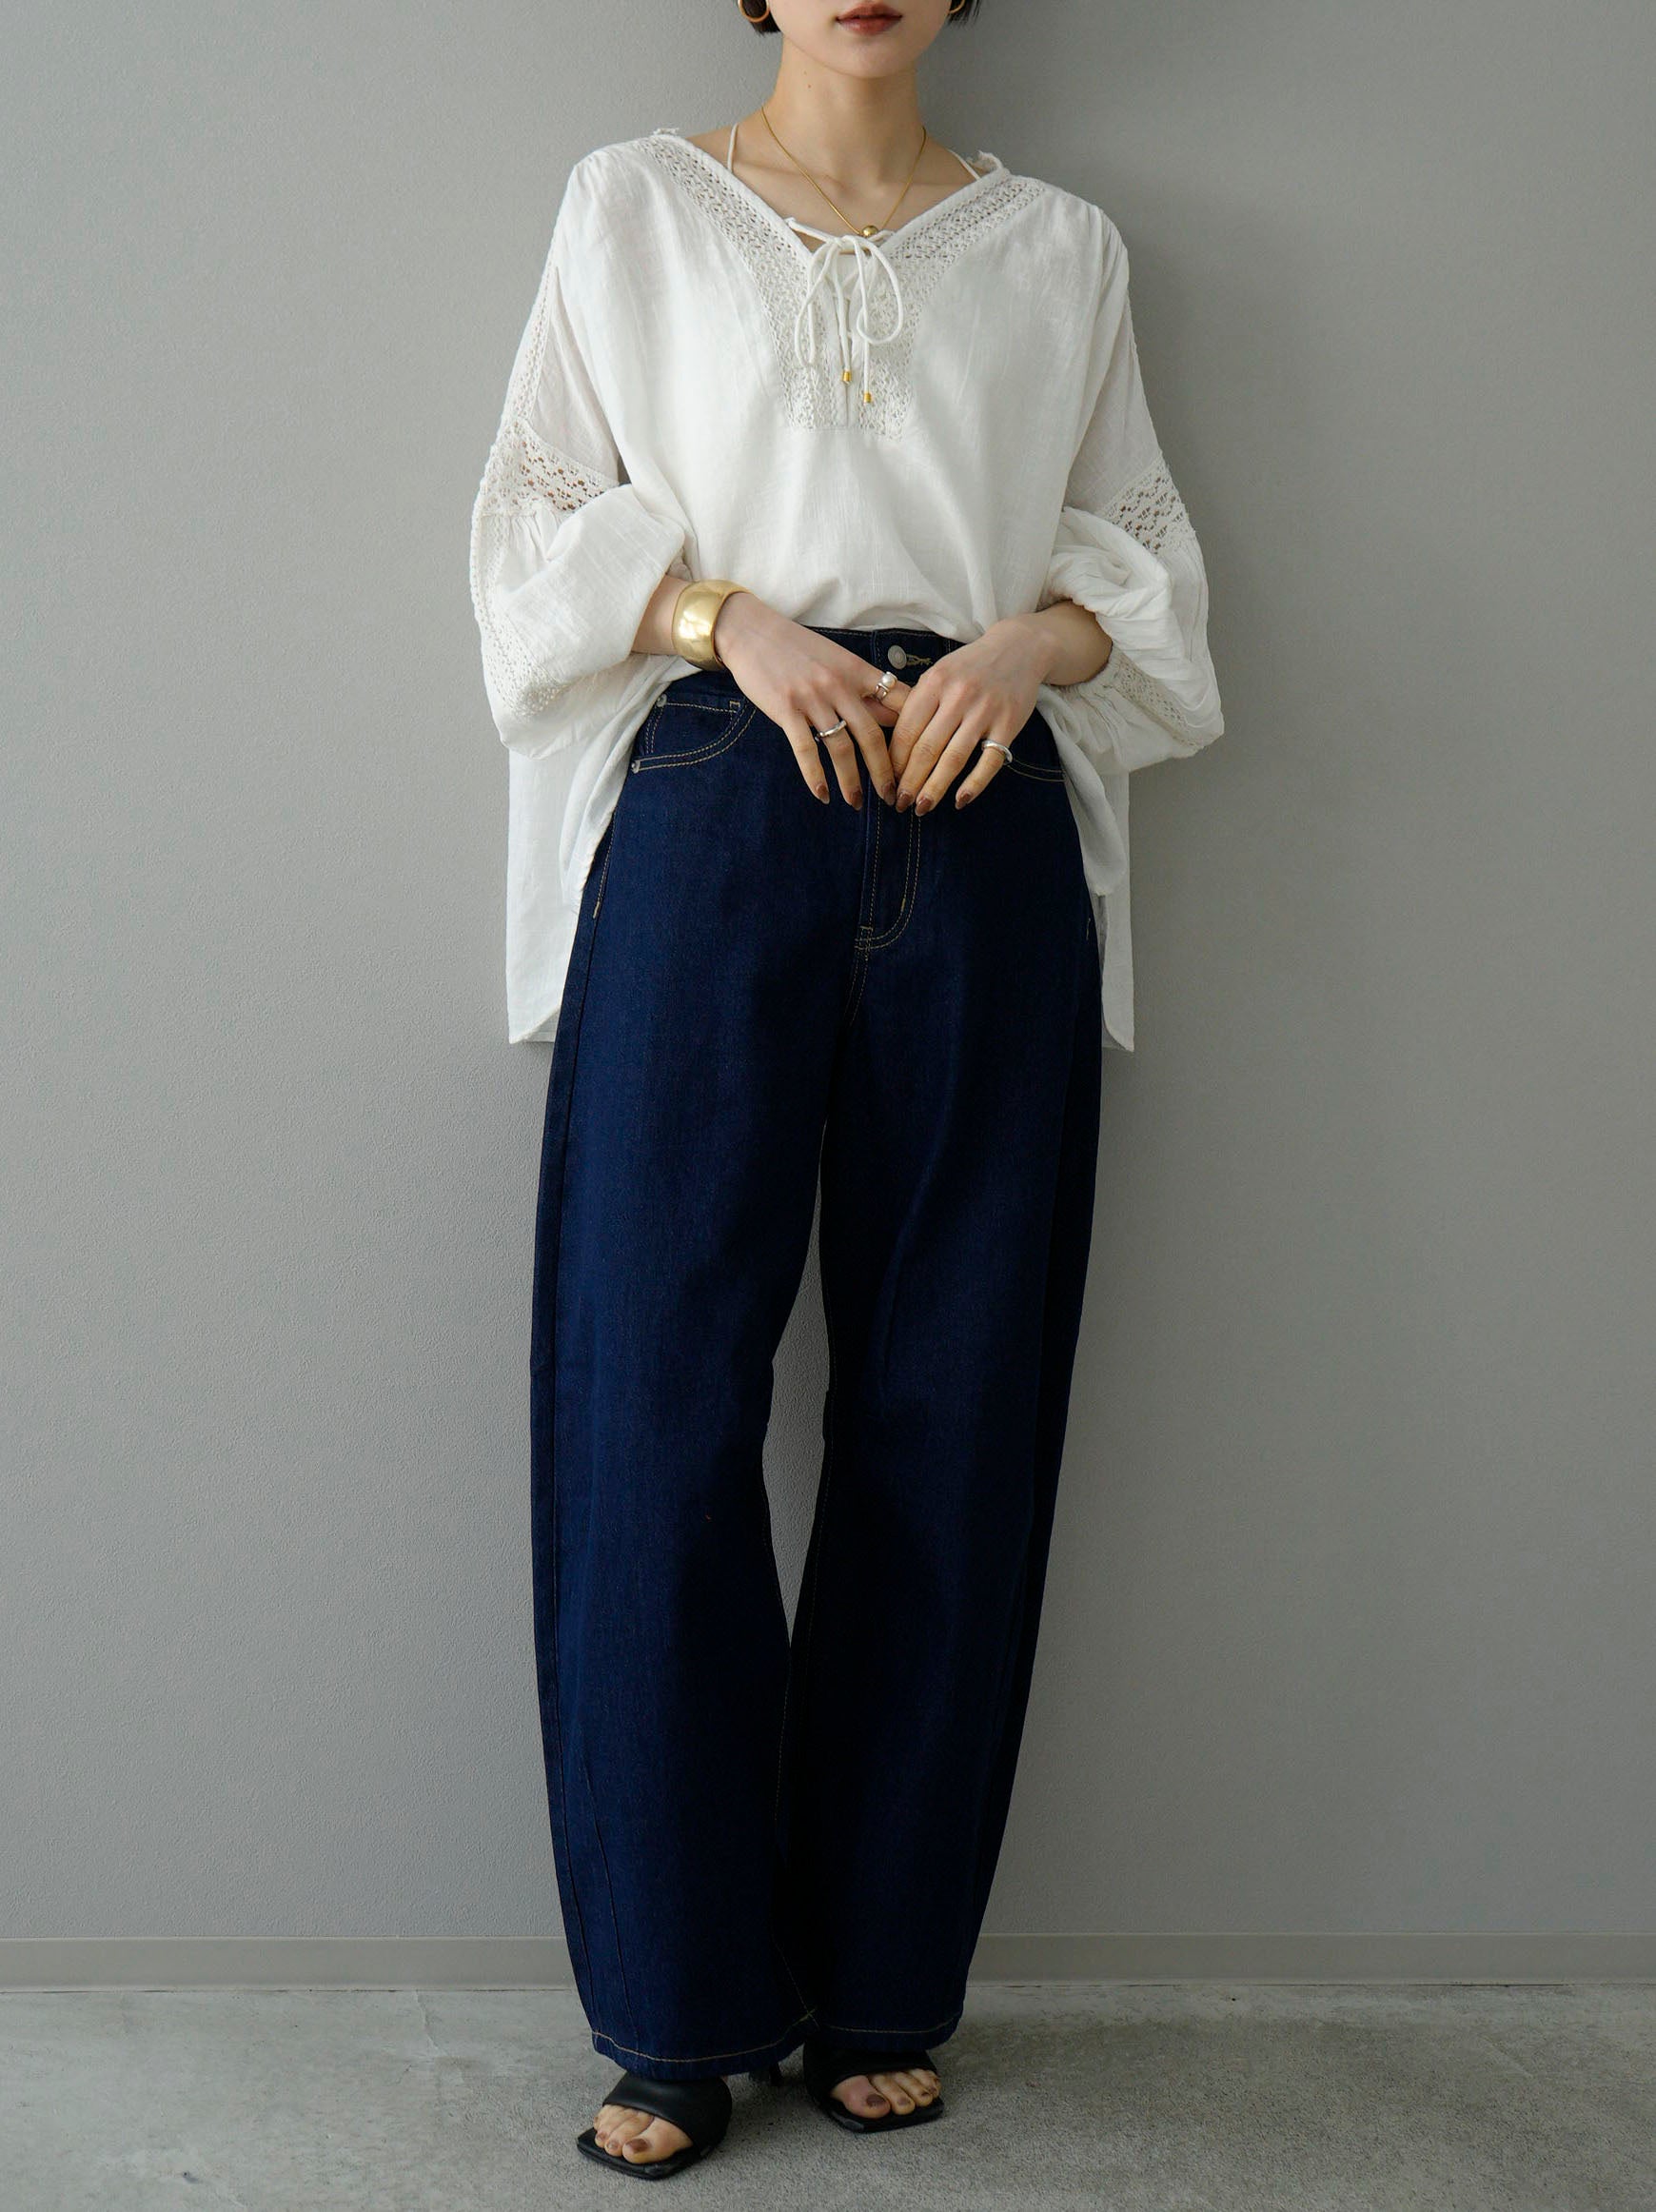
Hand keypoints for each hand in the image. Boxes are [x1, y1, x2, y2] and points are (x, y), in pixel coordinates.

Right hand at [711, 592, 903, 808]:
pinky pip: (805, 750)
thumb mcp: (838, 659)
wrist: (753, 632)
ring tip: (856, 802)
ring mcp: (812, 697)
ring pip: (841, 748)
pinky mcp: (786, 709)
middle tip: (892, 797)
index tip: (917, 760)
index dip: (912, 733)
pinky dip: (815, 776)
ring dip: (851, 781)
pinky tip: (823, 795)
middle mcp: (839, 685)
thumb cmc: (797, 648)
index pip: (898, 702)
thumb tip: (893, 717)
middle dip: (884, 772)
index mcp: (857, 670)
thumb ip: (864, 688)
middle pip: (872, 735)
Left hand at [888, 616, 1061, 813]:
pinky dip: (974, 785)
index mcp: (935, 682)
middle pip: (927, 749)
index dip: (894, 762)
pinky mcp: (1009, 723)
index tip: (888, 782)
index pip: (906, 730)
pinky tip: (960, 801)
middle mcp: (959, 695)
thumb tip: (891, 746)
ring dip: (935, 788)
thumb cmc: (970, 667)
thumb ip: (917, 703)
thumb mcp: (939, 673)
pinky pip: (989, 762)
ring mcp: (985, 710)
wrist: (1019, 648)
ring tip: (922, 807)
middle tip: (900, 803)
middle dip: (910, 781)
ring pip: (954, 758)